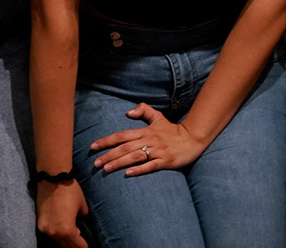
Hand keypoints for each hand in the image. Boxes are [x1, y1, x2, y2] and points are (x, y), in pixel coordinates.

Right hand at [35, 179, 90, 247]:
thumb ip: (81, 219)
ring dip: (65, 242)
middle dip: (74, 246)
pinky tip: (63, 231)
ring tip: (74, 238)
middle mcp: (54, 232)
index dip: (84, 246)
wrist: (53, 178)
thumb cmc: (70, 190)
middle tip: (81, 245)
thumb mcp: (82, 207)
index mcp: (67, 229)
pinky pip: (50, 233)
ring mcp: (45, 229)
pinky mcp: (40, 223)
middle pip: (66, 246)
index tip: (87, 246)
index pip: (77, 245)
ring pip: (57, 241)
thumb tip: (79, 227)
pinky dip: (57, 234)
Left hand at [89, 102, 208, 176]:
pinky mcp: (165, 160)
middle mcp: (149, 140)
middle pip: (125, 147)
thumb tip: (128, 111)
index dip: (106, 141)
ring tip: (106, 169)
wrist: (192, 138)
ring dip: (119, 163)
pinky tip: (128, 174)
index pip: (121, 135)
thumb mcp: (158, 117)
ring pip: (134, 156)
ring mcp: (157, 150)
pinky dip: (139, 170)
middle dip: (109, 155)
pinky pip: (150, 165)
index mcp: (145, 131)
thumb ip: (144, 110)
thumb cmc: (172, 130)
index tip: (93, 147)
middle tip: (95, 163)